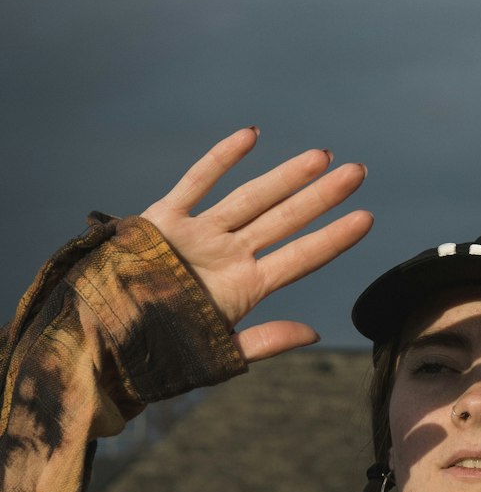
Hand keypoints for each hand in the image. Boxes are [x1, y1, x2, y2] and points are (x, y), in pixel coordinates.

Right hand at [141, 127, 371, 361]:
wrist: (102, 342)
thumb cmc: (159, 354)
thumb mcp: (219, 353)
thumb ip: (266, 341)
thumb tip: (315, 333)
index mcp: (244, 288)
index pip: (300, 258)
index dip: (333, 238)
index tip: (367, 218)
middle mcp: (228, 255)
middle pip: (285, 219)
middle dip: (322, 196)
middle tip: (359, 171)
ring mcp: (198, 234)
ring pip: (250, 197)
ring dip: (286, 176)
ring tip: (322, 156)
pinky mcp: (164, 219)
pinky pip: (197, 183)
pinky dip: (221, 159)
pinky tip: (251, 136)